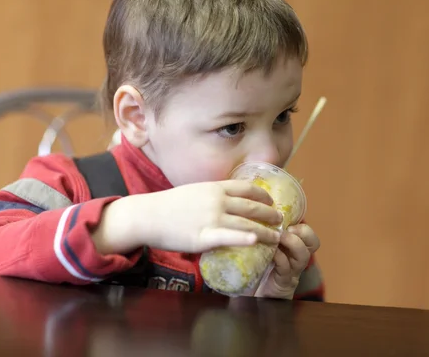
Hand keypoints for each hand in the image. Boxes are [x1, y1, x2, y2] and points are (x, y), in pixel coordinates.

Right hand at [92, 180, 282, 254]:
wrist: (147, 215)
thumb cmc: (168, 205)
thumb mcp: (194, 192)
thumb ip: (211, 196)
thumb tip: (226, 201)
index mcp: (215, 188)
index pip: (246, 188)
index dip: (263, 195)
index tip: (272, 200)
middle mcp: (217, 200)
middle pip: (252, 206)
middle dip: (270, 213)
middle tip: (281, 219)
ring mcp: (211, 218)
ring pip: (246, 223)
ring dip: (266, 230)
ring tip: (278, 236)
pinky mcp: (203, 236)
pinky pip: (229, 236)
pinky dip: (244, 238)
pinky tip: (256, 241)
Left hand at [254, 222, 320, 298]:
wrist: (258, 294)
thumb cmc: (262, 266)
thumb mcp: (267, 246)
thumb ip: (270, 232)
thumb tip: (262, 213)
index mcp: (296, 248)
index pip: (310, 234)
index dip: (302, 226)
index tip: (287, 221)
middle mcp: (298, 258)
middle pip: (314, 243)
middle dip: (304, 232)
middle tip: (288, 229)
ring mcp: (292, 271)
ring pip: (303, 255)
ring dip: (293, 242)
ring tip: (280, 236)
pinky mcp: (283, 281)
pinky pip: (286, 267)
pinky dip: (280, 256)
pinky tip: (271, 252)